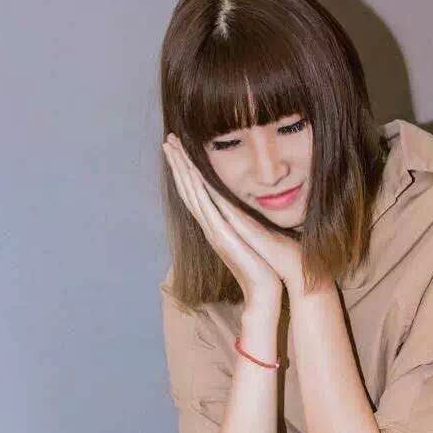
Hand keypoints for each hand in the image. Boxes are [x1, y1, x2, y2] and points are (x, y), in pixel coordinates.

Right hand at [163, 135, 302, 303]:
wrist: (265, 293)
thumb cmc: (266, 269)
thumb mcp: (255, 240)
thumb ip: (248, 226)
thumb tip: (252, 216)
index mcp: (217, 227)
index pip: (197, 194)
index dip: (186, 172)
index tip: (179, 151)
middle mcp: (211, 227)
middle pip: (188, 189)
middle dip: (178, 164)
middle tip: (167, 139)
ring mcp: (214, 230)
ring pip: (192, 193)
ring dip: (181, 169)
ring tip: (171, 147)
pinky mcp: (221, 235)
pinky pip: (205, 205)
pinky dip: (196, 187)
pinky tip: (190, 169)